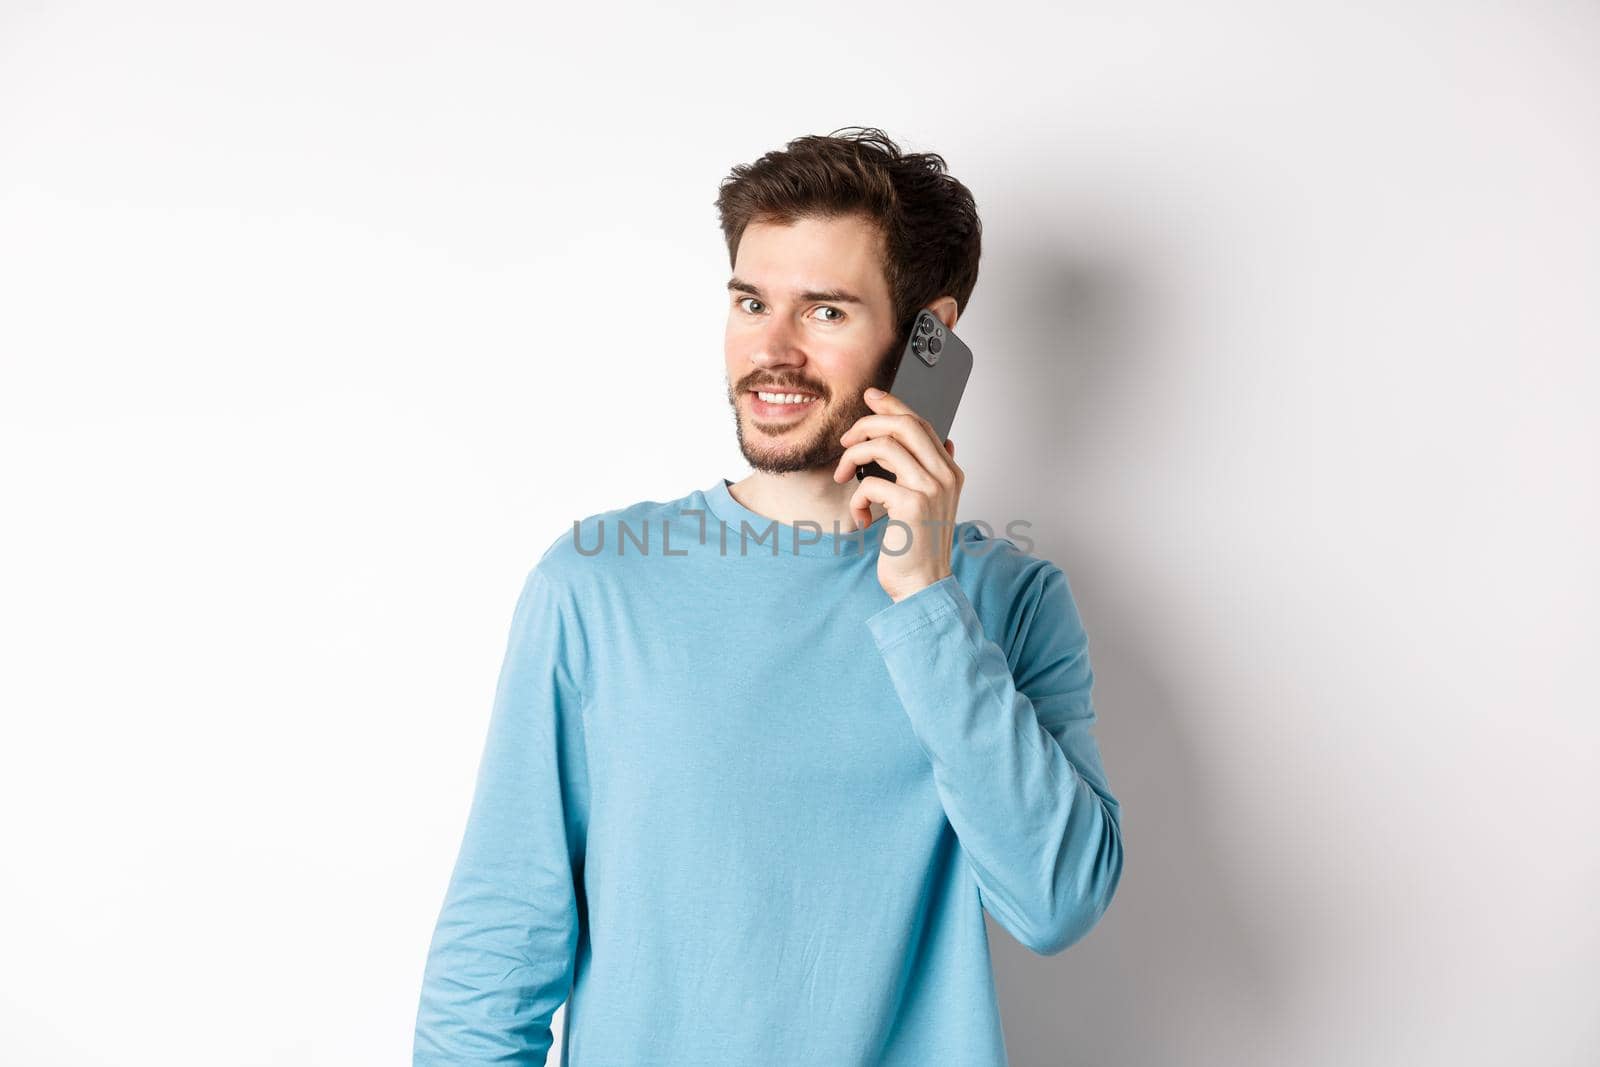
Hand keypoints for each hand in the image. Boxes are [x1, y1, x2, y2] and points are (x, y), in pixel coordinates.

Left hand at [832, 386, 964, 602]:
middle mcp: (945, 475)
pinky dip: (857, 498)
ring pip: (885, 446)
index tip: (871, 397)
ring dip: (853, 458)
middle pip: (905, 424)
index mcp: (949, 472)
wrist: (923, 585)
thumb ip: (932, 472)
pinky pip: (871, 482)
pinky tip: (863, 517)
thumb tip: (946, 440)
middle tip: (846, 440)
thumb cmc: (919, 547)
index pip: (921, 424)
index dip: (893, 406)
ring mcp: (931, 488)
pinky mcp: (912, 504)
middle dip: (868, 423)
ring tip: (844, 477)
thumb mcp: (930, 504)